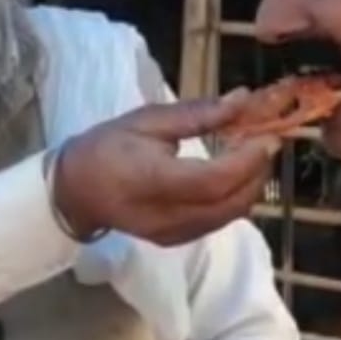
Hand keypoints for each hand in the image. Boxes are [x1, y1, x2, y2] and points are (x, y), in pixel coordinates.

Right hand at [54, 90, 279, 245]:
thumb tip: (242, 99)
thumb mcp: (147, 120)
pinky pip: (218, 221)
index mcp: (154, 182)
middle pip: (231, 202)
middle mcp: (168, 216)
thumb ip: (197, 114)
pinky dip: (234, 198)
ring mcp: (174, 234)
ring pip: (231, 215)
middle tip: (265, 140)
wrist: (74, 191)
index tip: (267, 134)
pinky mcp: (177, 240)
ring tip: (250, 155)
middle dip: (257, 171)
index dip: (248, 160)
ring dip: (250, 185)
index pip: (215, 179)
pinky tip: (231, 175)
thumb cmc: (106, 147)